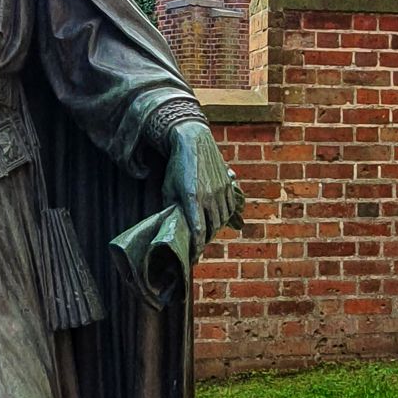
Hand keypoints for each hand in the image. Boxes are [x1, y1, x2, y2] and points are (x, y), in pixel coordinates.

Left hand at [162, 122, 244, 258]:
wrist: (193, 140)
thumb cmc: (177, 166)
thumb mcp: (168, 187)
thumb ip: (171, 208)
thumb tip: (172, 226)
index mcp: (192, 198)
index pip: (197, 231)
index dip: (196, 247)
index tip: (192, 257)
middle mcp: (209, 195)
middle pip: (211, 228)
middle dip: (204, 240)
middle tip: (197, 246)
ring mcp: (221, 189)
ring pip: (222, 219)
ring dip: (214, 229)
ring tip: (206, 233)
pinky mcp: (228, 184)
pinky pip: (229, 208)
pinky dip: (224, 217)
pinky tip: (217, 219)